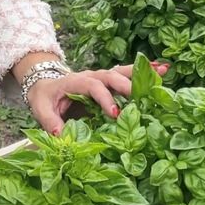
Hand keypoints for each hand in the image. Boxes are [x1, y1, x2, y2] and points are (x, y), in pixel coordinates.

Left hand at [26, 60, 169, 134]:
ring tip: (163, 70)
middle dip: (127, 86)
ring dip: (142, 72)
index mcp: (75, 81)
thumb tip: (61, 135)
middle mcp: (91, 75)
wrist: (46, 86)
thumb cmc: (45, 98)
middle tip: (141, 98)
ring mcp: (101, 76)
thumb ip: (50, 121)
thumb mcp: (41, 109)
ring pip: (122, 71)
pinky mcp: (109, 81)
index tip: (115, 113)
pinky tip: (162, 69)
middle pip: (111, 76)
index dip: (104, 98)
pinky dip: (144, 71)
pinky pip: (127, 74)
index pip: (92, 86)